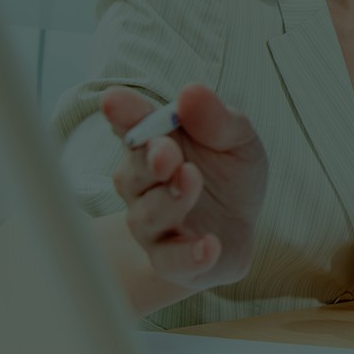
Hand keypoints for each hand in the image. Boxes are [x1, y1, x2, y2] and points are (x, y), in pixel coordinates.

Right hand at [103, 85, 267, 291]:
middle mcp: (143, 185)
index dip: (123, 114)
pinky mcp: (171, 261)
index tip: (114, 102)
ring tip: (191, 180)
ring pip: (148, 215)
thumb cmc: (228, 175)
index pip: (132, 126)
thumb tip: (191, 92)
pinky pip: (170, 260)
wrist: (238, 228)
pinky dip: (189, 254)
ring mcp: (153, 225)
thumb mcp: (237, 139)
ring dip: (169, 199)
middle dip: (148, 161)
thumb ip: (216, 119)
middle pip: (133, 172)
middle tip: (167, 152)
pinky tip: (209, 245)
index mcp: (154, 144)